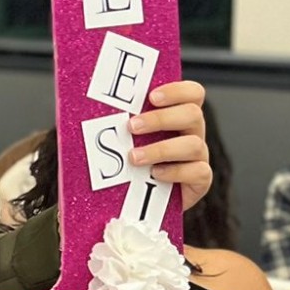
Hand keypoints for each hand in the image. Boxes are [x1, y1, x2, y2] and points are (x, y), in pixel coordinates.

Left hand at [130, 80, 211, 211]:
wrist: (142, 198)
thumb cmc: (133, 160)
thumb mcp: (128, 136)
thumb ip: (121, 119)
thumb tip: (89, 101)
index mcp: (179, 116)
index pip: (193, 94)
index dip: (176, 91)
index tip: (151, 97)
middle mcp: (193, 133)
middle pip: (193, 114)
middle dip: (160, 119)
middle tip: (132, 126)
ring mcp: (198, 157)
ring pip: (194, 145)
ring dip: (161, 149)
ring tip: (134, 157)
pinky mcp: (199, 180)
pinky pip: (199, 172)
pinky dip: (175, 172)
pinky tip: (155, 174)